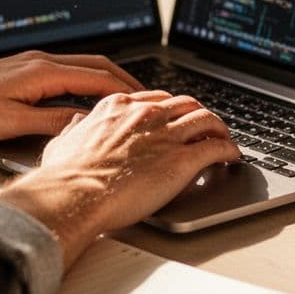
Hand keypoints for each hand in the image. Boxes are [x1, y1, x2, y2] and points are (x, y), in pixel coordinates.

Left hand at [0, 51, 142, 144]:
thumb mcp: (13, 124)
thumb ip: (53, 123)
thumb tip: (84, 124)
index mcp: (43, 71)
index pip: (98, 77)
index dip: (127, 90)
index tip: (148, 102)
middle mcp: (40, 61)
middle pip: (96, 65)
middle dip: (125, 80)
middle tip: (147, 97)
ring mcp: (30, 63)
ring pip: (81, 66)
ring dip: (106, 79)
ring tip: (124, 96)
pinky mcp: (21, 70)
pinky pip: (65, 71)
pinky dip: (85, 81)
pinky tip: (86, 95)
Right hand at [0, 91, 239, 267]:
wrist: (75, 194)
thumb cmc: (65, 176)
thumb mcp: (62, 141)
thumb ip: (74, 128)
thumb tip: (77, 124)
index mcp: (118, 106)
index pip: (156, 98)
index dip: (170, 108)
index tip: (175, 117)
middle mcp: (145, 114)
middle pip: (185, 104)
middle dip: (198, 113)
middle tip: (205, 126)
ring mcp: (166, 135)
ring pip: (206, 119)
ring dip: (219, 128)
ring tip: (224, 138)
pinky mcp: (182, 160)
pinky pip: (216, 147)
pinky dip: (229, 149)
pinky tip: (232, 156)